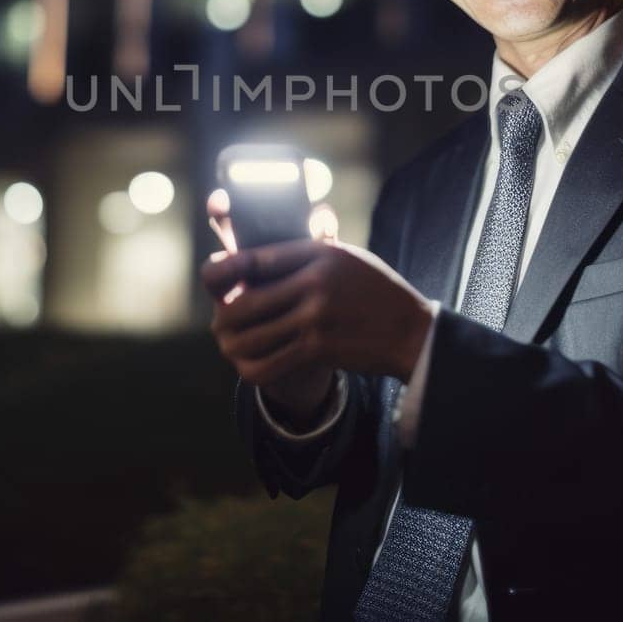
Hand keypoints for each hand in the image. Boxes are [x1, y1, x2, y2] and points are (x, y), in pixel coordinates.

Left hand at [201, 190, 433, 386]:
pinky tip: (248, 367)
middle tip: (219, 322)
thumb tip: (262, 256)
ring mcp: (316, 317)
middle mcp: (314, 283)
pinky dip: (252, 369)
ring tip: (229, 345)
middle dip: (224, 316)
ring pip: (252, 335)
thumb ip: (310, 252)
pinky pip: (270, 363)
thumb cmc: (376, 291)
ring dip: (233, 344)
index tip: (211, 276)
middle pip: (245, 301)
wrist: (411, 331)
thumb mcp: (347, 258)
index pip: (256, 258)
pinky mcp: (320, 348)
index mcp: (318, 253)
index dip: (225, 269)